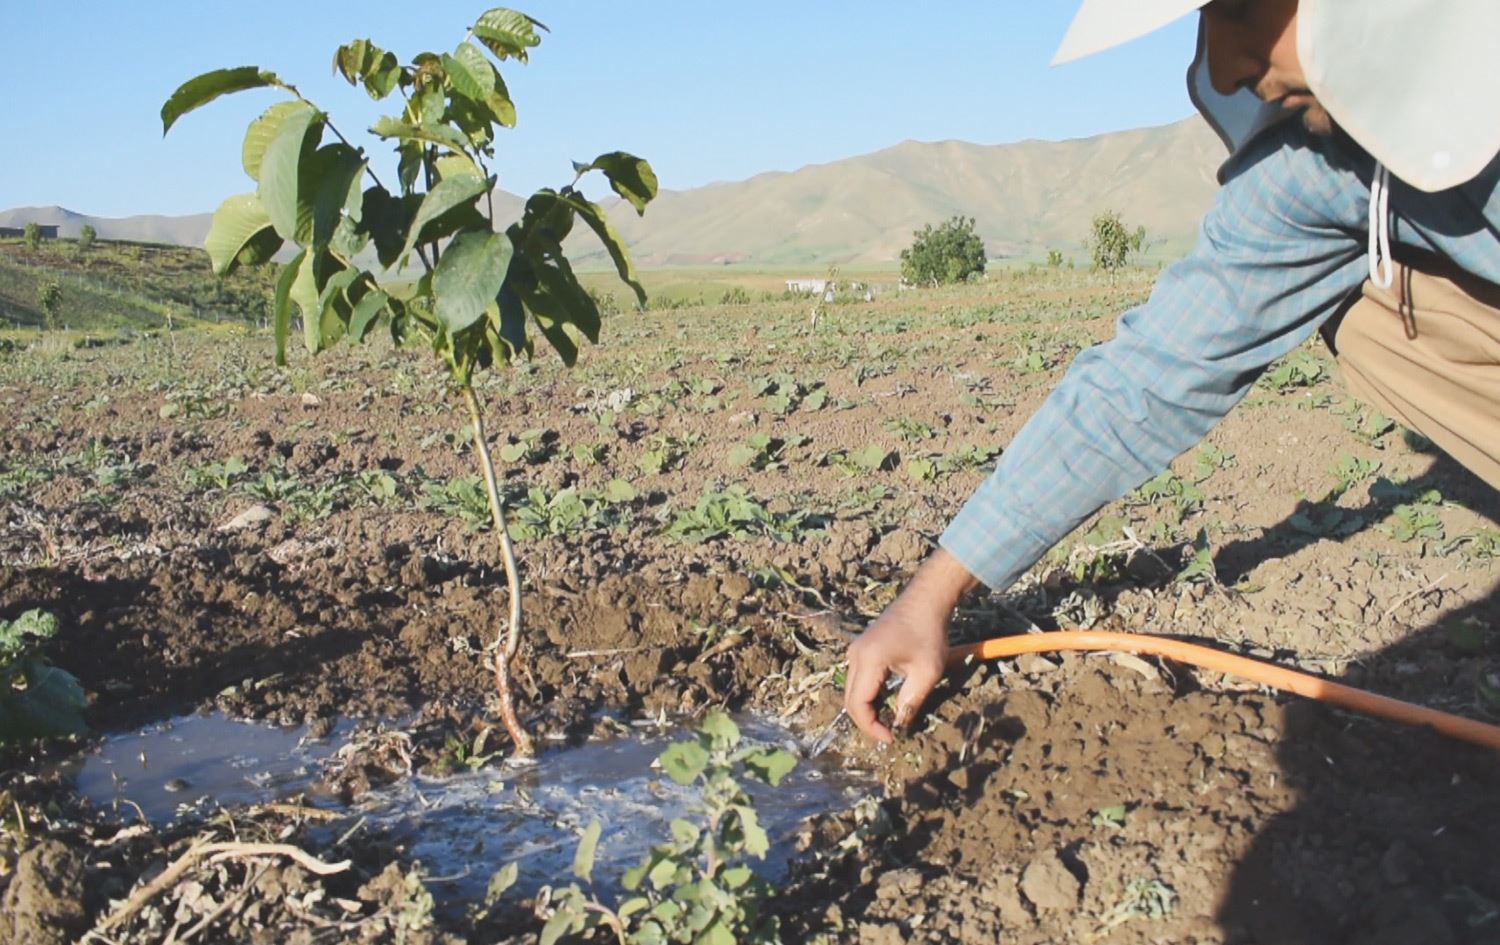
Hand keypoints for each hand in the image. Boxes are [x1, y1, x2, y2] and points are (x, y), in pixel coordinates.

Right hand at [843, 548, 976, 741]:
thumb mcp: (927, 672)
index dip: (871, 727)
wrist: (925, 601)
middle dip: (867, 721)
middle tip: (890, 733)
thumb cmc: (929, 634)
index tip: (892, 737)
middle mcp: (855, 656)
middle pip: (850, 700)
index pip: (858, 704)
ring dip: (867, 709)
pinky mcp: (860, 650)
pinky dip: (869, 696)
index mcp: (869, 660)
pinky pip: (858, 680)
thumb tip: (899, 726)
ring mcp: (855, 651)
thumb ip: (911, 702)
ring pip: (852, 691)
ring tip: (889, 720)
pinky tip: (887, 701)